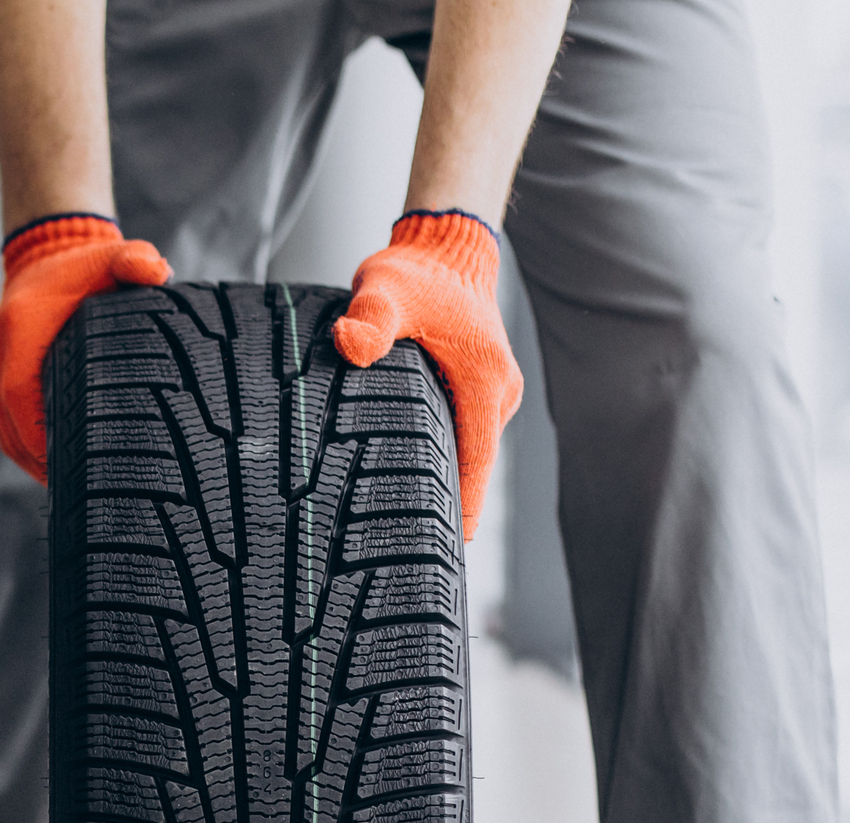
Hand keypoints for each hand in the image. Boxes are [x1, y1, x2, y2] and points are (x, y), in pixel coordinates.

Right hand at [0, 215, 170, 482]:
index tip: (66, 466)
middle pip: (10, 426)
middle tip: (76, 489)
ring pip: (4, 430)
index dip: (39, 439)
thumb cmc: (85, 268)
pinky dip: (24, 445)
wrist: (45, 255)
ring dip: (30, 460)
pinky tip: (52, 465)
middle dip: (38, 462)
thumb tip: (156, 272)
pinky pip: (2, 421)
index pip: (21, 398)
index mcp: (19, 330)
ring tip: (66, 486)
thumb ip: (136, 261)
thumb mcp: (114, 258)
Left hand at [333, 211, 522, 537]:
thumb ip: (369, 319)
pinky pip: (462, 433)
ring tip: (400, 520)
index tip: (443, 547)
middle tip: (406, 545)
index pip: (475, 461)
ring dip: (440, 477)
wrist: (444, 248)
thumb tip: (351, 344)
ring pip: (466, 449)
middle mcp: (498, 393)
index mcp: (485, 381)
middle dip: (443, 502)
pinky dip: (439, 452)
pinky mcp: (478, 391)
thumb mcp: (385, 290)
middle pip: (472, 464)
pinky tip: (406, 474)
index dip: (460, 507)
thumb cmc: (416, 272)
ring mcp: (492, 393)